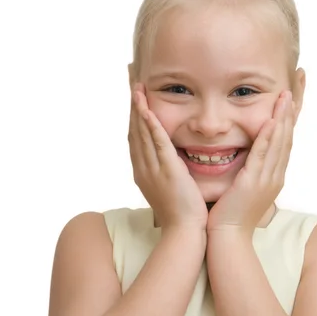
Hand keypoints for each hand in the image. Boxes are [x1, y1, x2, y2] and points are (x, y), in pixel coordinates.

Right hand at [128, 83, 208, 230]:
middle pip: (134, 131)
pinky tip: (148, 110)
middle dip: (133, 107)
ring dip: (139, 109)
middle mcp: (143, 168)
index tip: (135, 99)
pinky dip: (151, 125)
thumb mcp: (169, 188)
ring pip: (142, 133)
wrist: (184, 231)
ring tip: (136, 88)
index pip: (136, 138)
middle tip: (132, 84)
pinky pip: (157, 143)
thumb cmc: (182, 212)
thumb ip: (167, 172)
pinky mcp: (167, 170)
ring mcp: (152, 169)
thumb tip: (171, 161)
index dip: (134, 117)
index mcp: (143, 172)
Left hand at [206, 91, 293, 234]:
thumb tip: (246, 155)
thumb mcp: (244, 187)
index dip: (289, 117)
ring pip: (279, 143)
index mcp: (273, 175)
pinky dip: (269, 137)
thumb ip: (248, 169)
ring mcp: (268, 179)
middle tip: (297, 87)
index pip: (285, 140)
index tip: (292, 96)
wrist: (228, 236)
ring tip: (286, 96)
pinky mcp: (254, 182)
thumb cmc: (230, 213)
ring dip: (283, 118)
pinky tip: (271, 121)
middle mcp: (275, 175)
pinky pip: (263, 155)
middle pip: (288, 136)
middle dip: (292, 111)